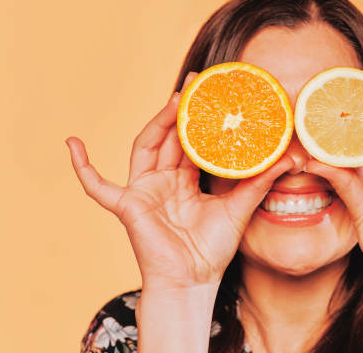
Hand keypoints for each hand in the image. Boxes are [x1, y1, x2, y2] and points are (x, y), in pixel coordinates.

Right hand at [66, 72, 293, 290]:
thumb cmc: (212, 249)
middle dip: (181, 109)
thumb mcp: (239, 208)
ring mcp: (144, 191)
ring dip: (157, 122)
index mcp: (186, 181)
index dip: (201, 118)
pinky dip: (83, 168)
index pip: (192, 141)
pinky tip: (71, 143)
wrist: (192, 281)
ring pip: (146, 147)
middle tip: (197, 81)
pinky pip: (98, 186)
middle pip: (170, 136)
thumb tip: (291, 157)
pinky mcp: (128, 205)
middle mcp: (164, 181)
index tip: (215, 93)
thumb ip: (260, 182)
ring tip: (175, 98)